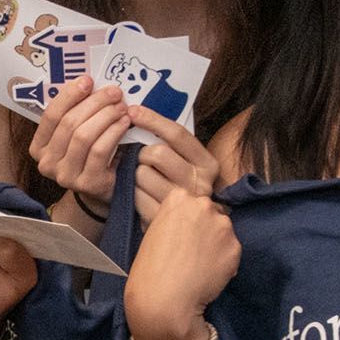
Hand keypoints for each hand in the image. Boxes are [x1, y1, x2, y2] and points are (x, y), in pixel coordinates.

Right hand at [28, 78, 129, 204]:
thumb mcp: (76, 134)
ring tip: (121, 107)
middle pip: (69, 124)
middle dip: (94, 103)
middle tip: (113, 92)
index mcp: (39, 147)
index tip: (87, 81)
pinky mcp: (87, 183)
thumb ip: (75, 113)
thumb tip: (88, 83)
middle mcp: (47, 163)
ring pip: (83, 136)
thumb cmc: (90, 155)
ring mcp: (65, 176)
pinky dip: (113, 132)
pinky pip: (99, 151)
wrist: (102, 189)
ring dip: (105, 116)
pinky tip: (124, 123)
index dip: (69, 95)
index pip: (51, 115)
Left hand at [123, 106, 221, 220]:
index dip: (152, 119)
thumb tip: (137, 113)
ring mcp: (182, 204)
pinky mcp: (164, 219)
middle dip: (141, 153)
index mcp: (207, 164)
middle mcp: (199, 183)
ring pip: (141, 174)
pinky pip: (135, 195)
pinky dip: (132, 192)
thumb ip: (171, 142)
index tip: (133, 111)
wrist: (187, 228)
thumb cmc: (181, 186)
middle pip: (156, 153)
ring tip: (142, 180)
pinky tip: (140, 195)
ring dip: (134, 174)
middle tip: (141, 159)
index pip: (178, 134)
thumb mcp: (187, 163)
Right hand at [123, 190, 240, 339]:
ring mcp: (222, 225)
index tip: (181, 234)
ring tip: (201, 265)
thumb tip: (190, 225)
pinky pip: (232, 250)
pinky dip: (225, 261)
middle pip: (210, 212)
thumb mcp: (154, 232)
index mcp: (178, 198)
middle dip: (205, 227)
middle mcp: (203, 205)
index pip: (191, 201)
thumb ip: (174, 220)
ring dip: (217, 243)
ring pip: (223, 231)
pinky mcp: (236, 246)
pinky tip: (209, 274)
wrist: (164, 300)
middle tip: (192, 250)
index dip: (187, 220)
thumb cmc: (149, 269)